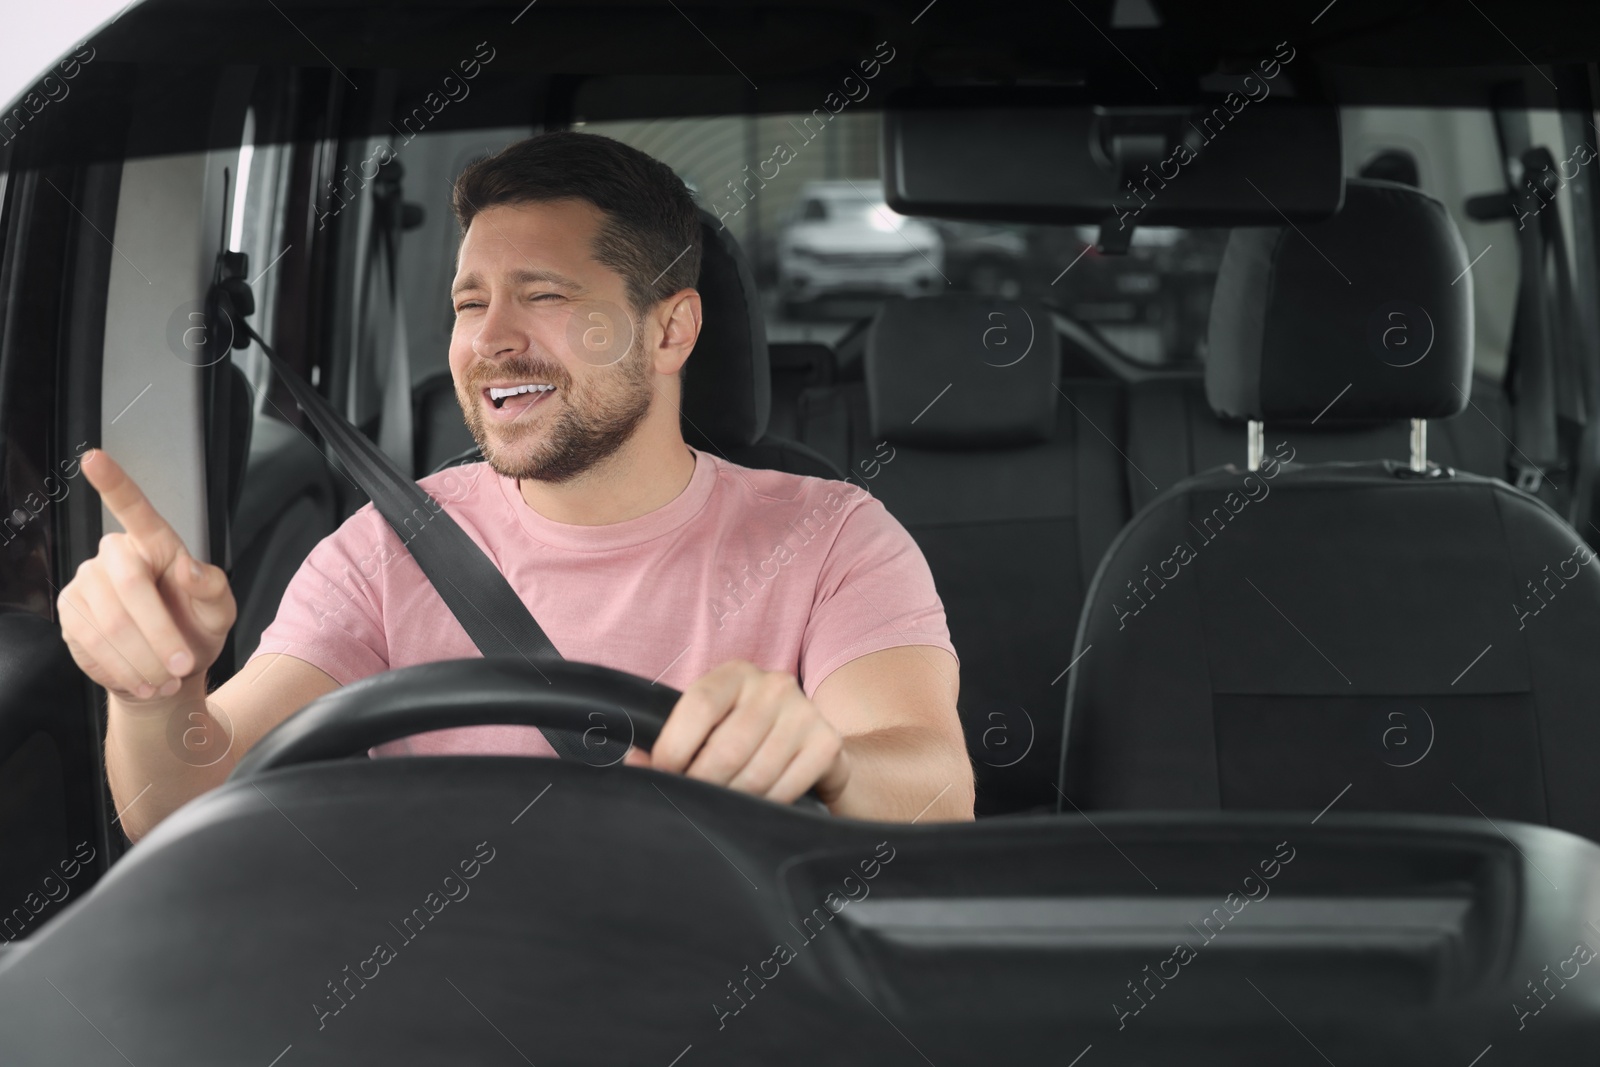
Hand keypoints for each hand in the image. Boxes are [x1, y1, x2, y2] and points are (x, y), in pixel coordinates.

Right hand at [58, 450, 235, 703]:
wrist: (170, 670)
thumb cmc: (196, 627)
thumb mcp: (220, 609)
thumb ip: (213, 588)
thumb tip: (189, 569)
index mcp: (154, 543)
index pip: (133, 508)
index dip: (113, 483)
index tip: (95, 458)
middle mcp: (113, 556)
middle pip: (129, 589)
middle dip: (159, 634)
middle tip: (181, 664)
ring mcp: (86, 585)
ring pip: (109, 625)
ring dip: (143, 660)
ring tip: (166, 678)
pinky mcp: (70, 616)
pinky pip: (91, 645)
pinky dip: (122, 669)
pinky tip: (141, 678)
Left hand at [634, 660, 851, 805]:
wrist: (815, 744)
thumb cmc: (747, 736)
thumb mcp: (713, 725)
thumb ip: (675, 742)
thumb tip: (634, 767)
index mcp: (735, 674)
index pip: (698, 706)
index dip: (673, 749)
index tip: (663, 777)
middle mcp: (773, 685)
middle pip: (726, 749)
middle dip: (702, 785)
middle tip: (692, 804)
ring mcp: (804, 712)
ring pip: (754, 775)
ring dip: (732, 802)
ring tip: (722, 809)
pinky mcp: (826, 743)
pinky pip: (785, 789)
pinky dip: (764, 806)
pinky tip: (756, 807)